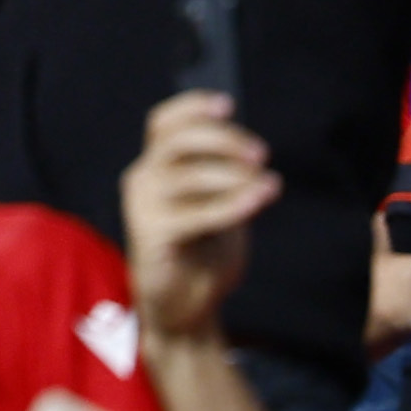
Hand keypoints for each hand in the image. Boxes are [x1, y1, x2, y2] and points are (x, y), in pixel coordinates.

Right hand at [121, 86, 270, 339]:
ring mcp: (141, 207)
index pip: (164, 123)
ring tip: (268, 185)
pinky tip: (260, 199)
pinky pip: (195, 213)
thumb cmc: (203, 251)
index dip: (192, 107)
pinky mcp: (149, 235)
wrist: (187, 305)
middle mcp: (142, 180)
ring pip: (187, 175)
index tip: (228, 104)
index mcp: (157, 166)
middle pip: (176, 141)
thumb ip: (225, 174)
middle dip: (223, 140)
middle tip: (261, 154)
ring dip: (234, 176)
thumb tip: (250, 149)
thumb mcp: (219, 203)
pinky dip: (232, 204)